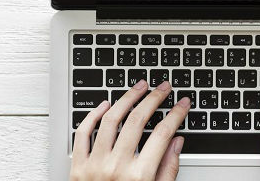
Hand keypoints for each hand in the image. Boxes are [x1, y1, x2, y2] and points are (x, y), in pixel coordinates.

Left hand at [71, 80, 192, 180]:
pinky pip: (83, 132)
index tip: (182, 103)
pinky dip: (93, 115)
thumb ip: (168, 169)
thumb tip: (176, 141)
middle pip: (138, 120)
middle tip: (162, 87)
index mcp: (140, 177)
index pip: (163, 134)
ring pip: (111, 119)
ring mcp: (94, 165)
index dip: (176, 114)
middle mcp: (116, 168)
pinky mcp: (76, 166)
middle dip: (154, 99)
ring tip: (138, 88)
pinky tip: (105, 104)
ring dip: (126, 99)